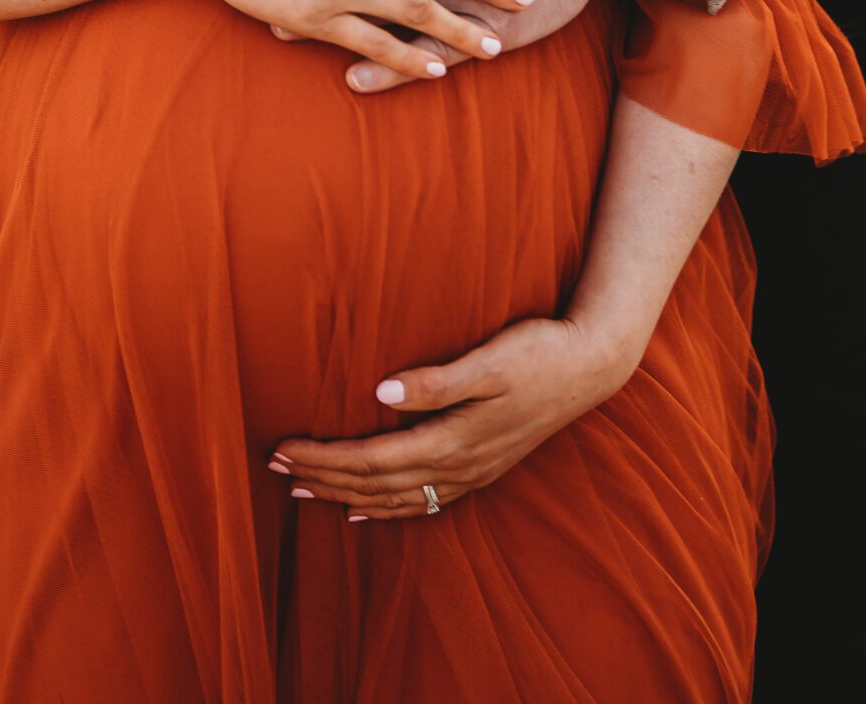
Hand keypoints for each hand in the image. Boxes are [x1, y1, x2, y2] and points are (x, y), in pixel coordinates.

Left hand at [270, 313, 632, 517]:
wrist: (590, 367)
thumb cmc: (538, 353)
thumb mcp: (489, 359)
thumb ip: (435, 381)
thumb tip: (379, 391)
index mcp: (452, 440)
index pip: (370, 459)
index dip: (323, 458)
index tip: (281, 449)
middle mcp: (457, 466)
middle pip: (374, 484)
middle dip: (322, 478)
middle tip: (274, 469)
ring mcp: (469, 473)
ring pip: (392, 498)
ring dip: (344, 495)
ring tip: (302, 491)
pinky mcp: (479, 468)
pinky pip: (419, 502)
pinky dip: (384, 508)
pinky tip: (362, 512)